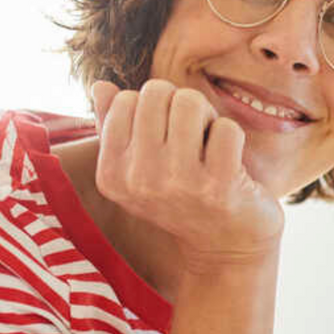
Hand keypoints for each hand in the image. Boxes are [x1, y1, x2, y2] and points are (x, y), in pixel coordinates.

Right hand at [90, 79, 284, 273]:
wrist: (226, 248)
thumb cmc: (182, 197)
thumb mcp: (139, 169)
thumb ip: (113, 126)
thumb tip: (100, 85)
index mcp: (112, 175)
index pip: (126, 100)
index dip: (153, 108)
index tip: (165, 137)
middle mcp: (139, 180)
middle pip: (157, 92)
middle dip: (180, 105)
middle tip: (192, 137)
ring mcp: (179, 184)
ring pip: (190, 102)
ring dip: (207, 117)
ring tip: (209, 145)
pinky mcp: (219, 187)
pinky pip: (227, 128)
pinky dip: (233, 137)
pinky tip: (230, 163)